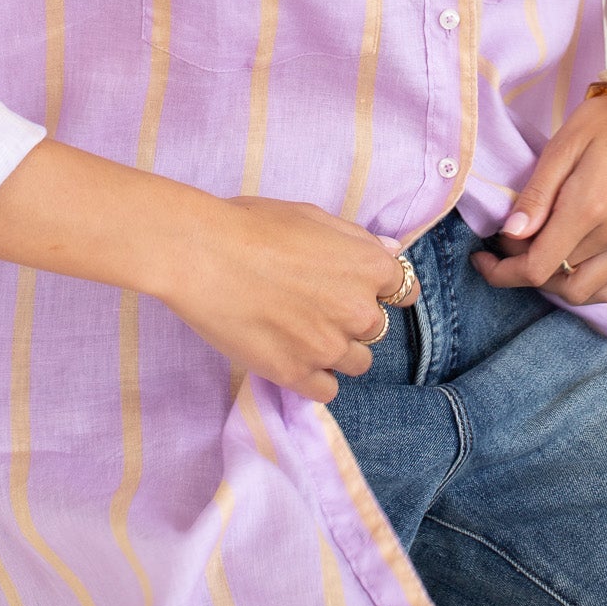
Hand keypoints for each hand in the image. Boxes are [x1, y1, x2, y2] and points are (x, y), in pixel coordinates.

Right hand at [161, 194, 420, 404]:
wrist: (203, 255)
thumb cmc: (253, 225)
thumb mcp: (312, 216)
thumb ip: (356, 239)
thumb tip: (389, 250)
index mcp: (369, 266)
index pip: (403, 289)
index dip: (382, 290)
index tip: (361, 290)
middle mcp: (359, 310)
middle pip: (376, 328)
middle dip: (352, 318)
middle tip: (314, 304)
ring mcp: (330, 347)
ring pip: (356, 362)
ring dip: (336, 349)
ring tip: (300, 330)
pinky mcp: (297, 375)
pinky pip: (327, 390)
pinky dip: (314, 377)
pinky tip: (292, 356)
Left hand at [469, 88, 606, 305]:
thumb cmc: (606, 123)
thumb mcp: (561, 147)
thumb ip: (536, 196)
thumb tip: (510, 235)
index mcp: (590, 207)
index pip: (537, 267)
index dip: (503, 271)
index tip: (483, 257)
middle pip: (557, 283)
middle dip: (525, 272)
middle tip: (512, 244)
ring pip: (585, 294)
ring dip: (555, 283)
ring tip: (541, 252)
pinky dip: (585, 285)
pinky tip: (569, 260)